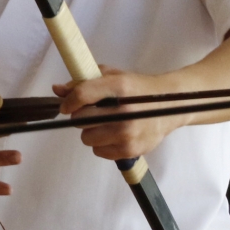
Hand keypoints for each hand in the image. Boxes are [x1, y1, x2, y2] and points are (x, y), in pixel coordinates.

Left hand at [53, 67, 184, 161]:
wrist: (172, 107)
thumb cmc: (139, 90)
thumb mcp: (114, 78)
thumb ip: (85, 82)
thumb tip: (57, 90)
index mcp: (119, 87)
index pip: (82, 95)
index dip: (68, 101)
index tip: (66, 106)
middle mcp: (124, 111)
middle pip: (81, 119)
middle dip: (81, 116)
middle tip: (92, 114)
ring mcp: (128, 133)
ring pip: (87, 138)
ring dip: (91, 132)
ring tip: (104, 125)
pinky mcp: (131, 149)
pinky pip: (99, 152)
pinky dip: (101, 145)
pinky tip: (113, 136)